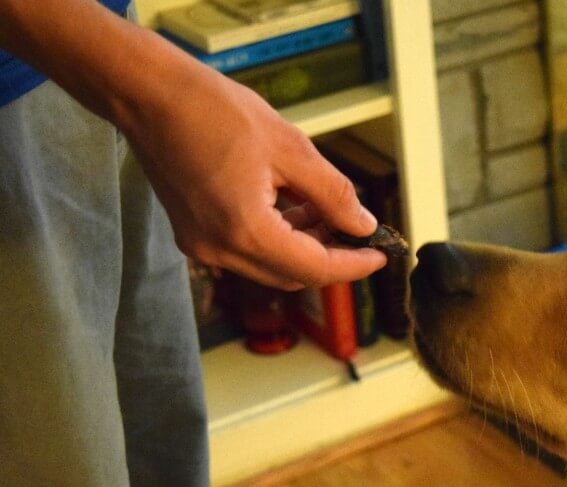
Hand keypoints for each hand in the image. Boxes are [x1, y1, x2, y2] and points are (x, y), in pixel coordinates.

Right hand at [121, 55, 386, 289]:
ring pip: (271, 266)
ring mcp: (202, 246)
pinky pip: (248, 251)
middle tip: (359, 231)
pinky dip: (278, 239)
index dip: (353, 265)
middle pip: (293, 275)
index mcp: (246, 232)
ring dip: (304, 247)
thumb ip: (333, 194)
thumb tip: (362, 225)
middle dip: (331, 257)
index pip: (315, 269)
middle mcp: (221, 251)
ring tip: (327, 211)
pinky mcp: (194, 234)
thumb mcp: (290, 149)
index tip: (381, 255)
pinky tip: (296, 209)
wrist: (148, 94)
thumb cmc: (214, 111)